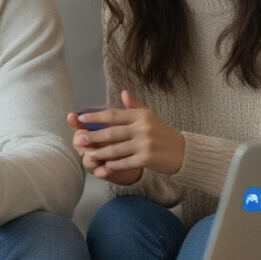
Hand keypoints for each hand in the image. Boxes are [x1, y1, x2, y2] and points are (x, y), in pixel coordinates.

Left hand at [68, 90, 183, 183]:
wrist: (182, 152)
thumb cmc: (161, 134)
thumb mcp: (150, 117)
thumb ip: (134, 106)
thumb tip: (122, 92)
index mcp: (140, 116)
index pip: (113, 115)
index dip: (94, 117)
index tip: (80, 119)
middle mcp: (142, 128)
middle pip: (111, 133)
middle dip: (92, 137)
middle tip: (78, 140)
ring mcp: (145, 143)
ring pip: (116, 149)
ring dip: (100, 153)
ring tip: (88, 155)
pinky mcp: (147, 158)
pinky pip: (125, 162)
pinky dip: (114, 165)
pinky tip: (105, 166)